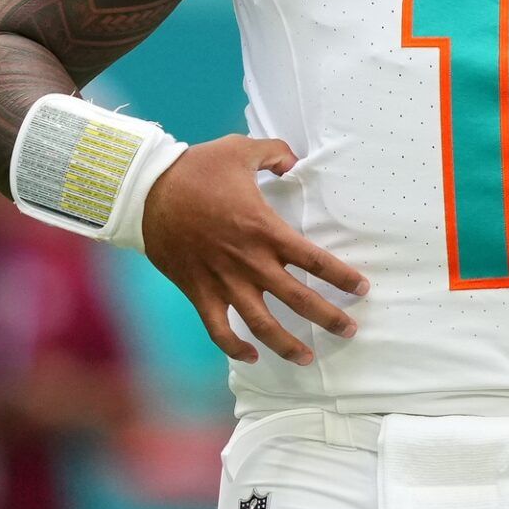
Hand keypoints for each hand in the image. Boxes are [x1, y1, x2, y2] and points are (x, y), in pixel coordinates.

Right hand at [142, 135, 368, 365]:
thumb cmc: (197, 170)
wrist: (147, 192)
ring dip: (287, 345)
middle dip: (329, 318)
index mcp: (265, 230)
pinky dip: (235, 348)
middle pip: (298, 299)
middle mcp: (250, 262)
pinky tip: (252, 356)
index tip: (361, 288)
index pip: (315, 260)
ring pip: (262, 324)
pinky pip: (219, 330)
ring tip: (307, 359)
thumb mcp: (241, 149)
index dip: (342, 277)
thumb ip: (275, 153)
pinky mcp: (199, 293)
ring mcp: (224, 282)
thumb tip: (293, 161)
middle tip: (350, 330)